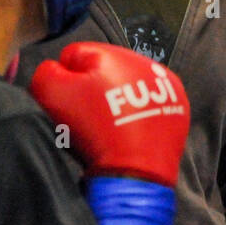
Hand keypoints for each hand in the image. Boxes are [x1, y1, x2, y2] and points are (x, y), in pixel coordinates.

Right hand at [31, 43, 188, 186]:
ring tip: (110, 123)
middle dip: (94, 87)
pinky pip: (151, 104)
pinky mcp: (178, 107)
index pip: (76, 55)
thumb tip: (56, 68)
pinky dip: (139, 113)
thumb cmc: (93, 131)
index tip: (70, 101)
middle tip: (90, 115)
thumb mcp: (51, 94)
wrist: (133, 171)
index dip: (66, 79)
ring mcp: (166, 86)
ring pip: (130, 85)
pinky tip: (130, 128)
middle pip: (106, 69)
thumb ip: (46, 71)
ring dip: (118, 98)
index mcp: (114, 53)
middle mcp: (146, 63)